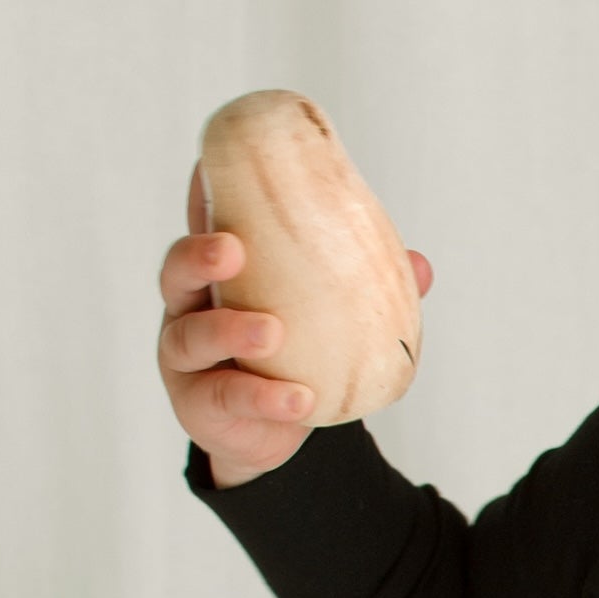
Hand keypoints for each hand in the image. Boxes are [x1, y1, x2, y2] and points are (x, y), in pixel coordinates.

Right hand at [157, 161, 432, 486]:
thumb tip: (420, 265)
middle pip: (178, 270)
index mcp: (221, 276)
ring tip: (271, 331)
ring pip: (193, 336)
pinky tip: (298, 398)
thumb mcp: (325, 322)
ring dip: (231, 330)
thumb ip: (365, 293)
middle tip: (232, 248)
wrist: (270, 433)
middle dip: (200, 255)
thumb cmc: (293, 359)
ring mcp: (186, 357)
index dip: (204, 195)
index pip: (206, 226)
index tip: (213, 165)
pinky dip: (264, 397)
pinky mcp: (197, 405)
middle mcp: (191, 307)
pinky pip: (227, 397)